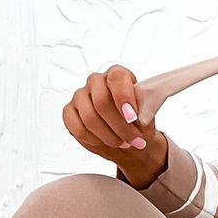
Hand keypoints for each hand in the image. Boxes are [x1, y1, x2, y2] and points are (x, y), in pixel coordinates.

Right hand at [62, 65, 167, 186]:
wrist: (129, 137)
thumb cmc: (138, 122)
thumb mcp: (148, 114)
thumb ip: (144, 109)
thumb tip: (138, 114)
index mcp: (117, 74)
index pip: (117, 79)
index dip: (124, 99)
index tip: (133, 118)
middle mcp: (96, 81)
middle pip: (102, 102)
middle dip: (120, 126)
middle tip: (133, 139)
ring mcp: (80, 95)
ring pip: (90, 118)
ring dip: (109, 136)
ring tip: (123, 143)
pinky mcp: (69, 112)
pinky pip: (77, 128)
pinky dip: (94, 140)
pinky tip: (105, 143)